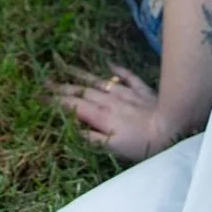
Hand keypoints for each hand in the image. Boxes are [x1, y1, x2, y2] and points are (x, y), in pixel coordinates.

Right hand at [50, 64, 176, 162]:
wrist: (171, 127)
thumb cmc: (142, 144)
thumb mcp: (113, 148)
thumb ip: (91, 138)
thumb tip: (70, 129)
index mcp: (101, 115)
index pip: (73, 106)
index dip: (55, 100)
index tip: (39, 95)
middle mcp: (110, 100)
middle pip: (82, 90)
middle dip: (63, 86)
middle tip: (46, 80)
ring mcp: (126, 93)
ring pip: (100, 81)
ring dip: (83, 74)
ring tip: (68, 66)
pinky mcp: (142, 90)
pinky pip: (128, 76)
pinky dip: (118, 70)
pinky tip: (110, 64)